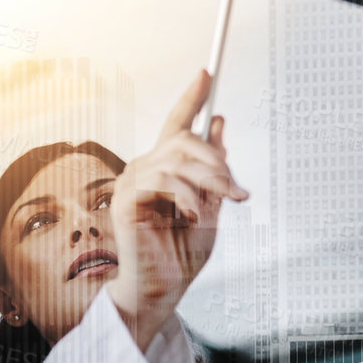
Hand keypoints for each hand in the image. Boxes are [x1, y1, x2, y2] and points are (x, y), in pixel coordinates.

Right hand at [105, 70, 247, 349]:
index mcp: (165, 169)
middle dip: (216, 161)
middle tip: (236, 191)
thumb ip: (213, 170)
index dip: (191, 98)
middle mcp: (145, 168)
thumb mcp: (211, 205)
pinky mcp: (127, 199)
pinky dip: (186, 195)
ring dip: (208, 179)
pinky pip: (162, 179)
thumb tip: (220, 125)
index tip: (206, 73)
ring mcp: (133, 181)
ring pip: (176, 157)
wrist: (164, 289)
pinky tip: (194, 214)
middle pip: (183, 139)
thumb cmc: (181, 255)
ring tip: (223, 203)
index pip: (177, 125)